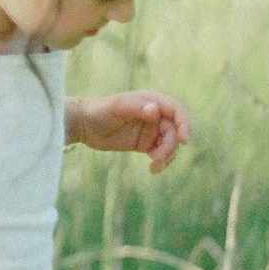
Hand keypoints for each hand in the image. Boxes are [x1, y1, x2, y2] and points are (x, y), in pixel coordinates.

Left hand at [67, 90, 190, 174]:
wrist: (83, 125)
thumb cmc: (99, 111)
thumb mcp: (116, 108)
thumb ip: (136, 107)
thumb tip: (154, 110)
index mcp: (152, 100)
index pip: (176, 110)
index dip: (184, 124)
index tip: (184, 140)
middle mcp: (155, 114)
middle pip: (174, 131)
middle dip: (170, 146)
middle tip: (156, 157)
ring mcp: (151, 129)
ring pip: (170, 144)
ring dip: (167, 156)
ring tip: (154, 166)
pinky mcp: (146, 143)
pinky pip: (161, 153)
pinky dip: (161, 162)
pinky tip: (153, 169)